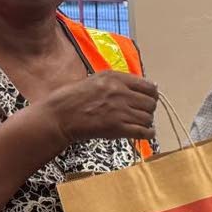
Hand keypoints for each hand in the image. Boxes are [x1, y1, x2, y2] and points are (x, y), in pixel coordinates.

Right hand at [41, 71, 158, 144]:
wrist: (60, 116)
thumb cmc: (74, 98)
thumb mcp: (97, 80)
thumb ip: (120, 82)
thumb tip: (145, 87)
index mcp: (115, 78)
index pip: (148, 86)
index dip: (151, 95)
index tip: (148, 99)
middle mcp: (120, 92)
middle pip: (151, 103)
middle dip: (148, 109)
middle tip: (141, 113)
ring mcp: (120, 110)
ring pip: (148, 118)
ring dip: (146, 122)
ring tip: (138, 123)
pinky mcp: (118, 127)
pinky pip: (144, 132)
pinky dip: (148, 133)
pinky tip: (145, 133)